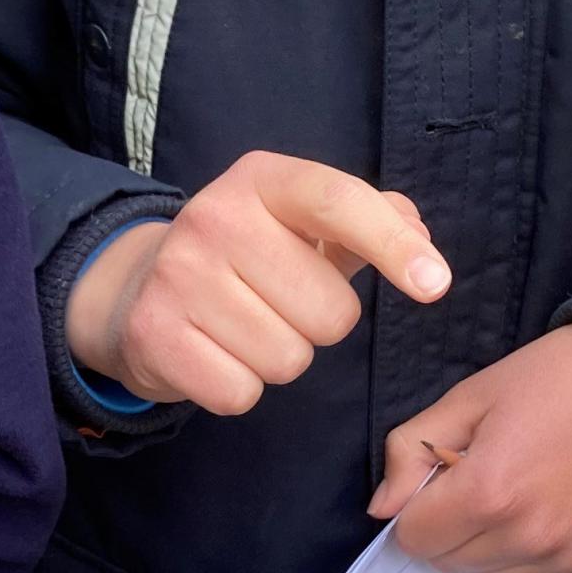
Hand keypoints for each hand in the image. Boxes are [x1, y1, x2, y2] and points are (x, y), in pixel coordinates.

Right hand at [64, 151, 449, 412]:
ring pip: (289, 358)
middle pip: (330, 311)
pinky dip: (240, 387)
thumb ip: (371, 220)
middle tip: (279, 304)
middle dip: (320, 324)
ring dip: (281, 356)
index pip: (339, 202)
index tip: (435, 285)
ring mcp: (178, 276)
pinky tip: (216, 354)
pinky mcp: (154, 334)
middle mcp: (214, 217)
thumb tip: (418, 235)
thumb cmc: (246, 257)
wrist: (136, 288)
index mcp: (260, 179)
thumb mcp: (302, 222)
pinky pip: (241, 393)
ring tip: (245, 328)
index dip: (393, 245)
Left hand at [369, 323, 571, 572]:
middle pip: (451, 564)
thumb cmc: (559, 377)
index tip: (443, 482)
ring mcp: (570, 560)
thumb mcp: (472, 396)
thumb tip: (382, 508)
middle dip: (452, 527)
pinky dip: (536, 556)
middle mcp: (529, 539)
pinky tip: (557, 508)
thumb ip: (413, 450)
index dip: (419, 509)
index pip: (414, 540)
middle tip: (487, 479)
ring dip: (494, 545)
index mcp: (488, 493)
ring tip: (526, 491)